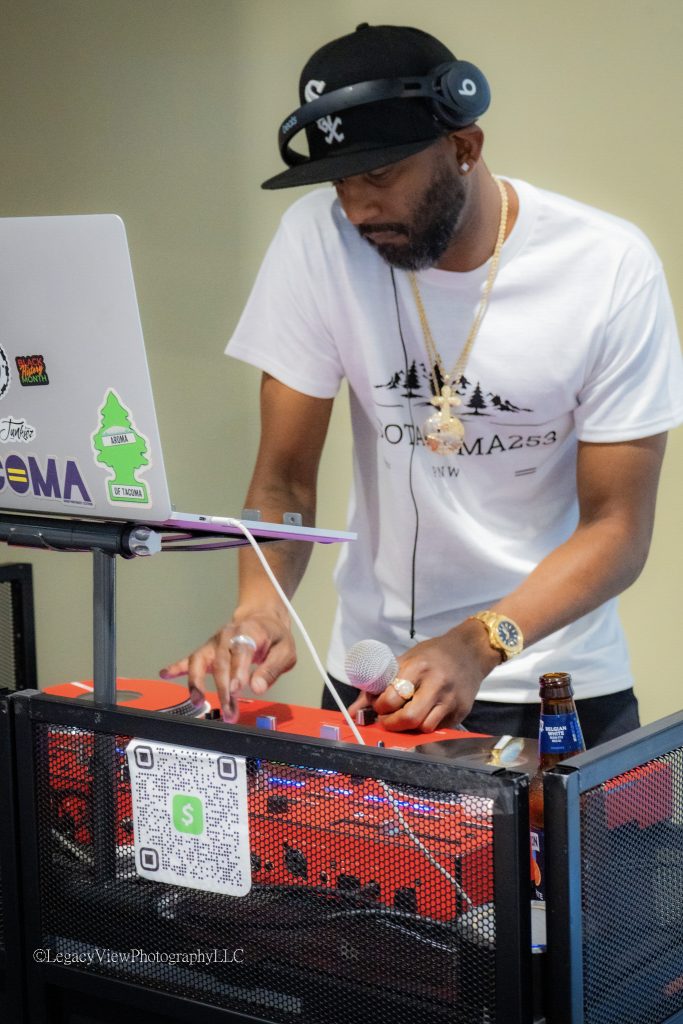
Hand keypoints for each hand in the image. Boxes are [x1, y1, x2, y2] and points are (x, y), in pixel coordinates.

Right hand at [160, 605, 295, 722]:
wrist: (261, 618)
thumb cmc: (274, 636)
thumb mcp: (285, 651)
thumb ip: (272, 669)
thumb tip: (257, 687)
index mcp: (249, 632)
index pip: (241, 652)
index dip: (238, 671)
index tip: (236, 690)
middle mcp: (227, 636)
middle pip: (221, 662)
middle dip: (223, 689)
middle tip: (229, 712)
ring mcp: (214, 644)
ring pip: (200, 661)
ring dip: (197, 682)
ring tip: (196, 701)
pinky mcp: (206, 651)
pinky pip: (189, 659)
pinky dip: (177, 667)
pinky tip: (165, 674)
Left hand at [370, 618, 499, 731]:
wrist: (470, 651)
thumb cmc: (434, 654)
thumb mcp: (406, 660)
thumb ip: (380, 684)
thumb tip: (355, 710)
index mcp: (418, 667)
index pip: (392, 698)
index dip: (380, 707)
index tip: (378, 706)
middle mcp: (436, 683)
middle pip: (409, 718)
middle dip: (392, 724)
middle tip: (388, 718)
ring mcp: (450, 699)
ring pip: (424, 727)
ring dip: (410, 727)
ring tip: (405, 716)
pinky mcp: (461, 711)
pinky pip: (438, 728)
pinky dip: (426, 725)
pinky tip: (423, 713)